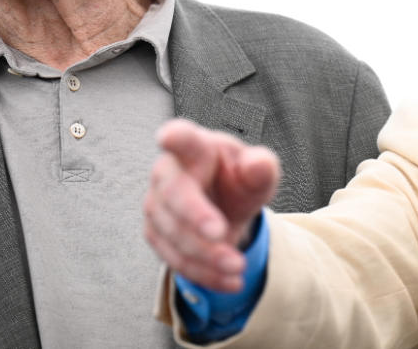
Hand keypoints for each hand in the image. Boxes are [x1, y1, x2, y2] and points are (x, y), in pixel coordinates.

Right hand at [145, 119, 279, 292]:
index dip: (174, 137)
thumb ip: (261, 168)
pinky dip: (204, 274)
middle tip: (222, 234)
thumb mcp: (258, 173)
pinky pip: (175, 259)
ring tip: (238, 266)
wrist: (226, 208)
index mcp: (196, 147)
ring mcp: (157, 204)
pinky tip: (228, 280)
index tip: (167, 137)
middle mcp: (168, 172)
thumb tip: (260, 164)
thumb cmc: (237, 181)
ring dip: (206, 256)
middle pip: (175, 195)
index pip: (183, 137)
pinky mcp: (156, 233)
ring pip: (174, 234)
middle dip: (197, 218)